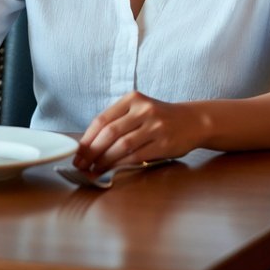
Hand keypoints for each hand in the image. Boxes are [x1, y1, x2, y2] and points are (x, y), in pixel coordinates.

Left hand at [73, 91, 199, 172]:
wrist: (193, 120)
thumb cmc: (159, 118)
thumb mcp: (139, 110)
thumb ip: (119, 121)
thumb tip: (90, 144)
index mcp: (132, 99)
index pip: (103, 119)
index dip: (87, 138)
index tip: (77, 152)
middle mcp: (143, 110)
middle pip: (109, 132)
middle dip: (92, 151)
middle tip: (81, 164)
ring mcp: (154, 126)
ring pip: (122, 145)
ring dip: (104, 160)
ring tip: (93, 169)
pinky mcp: (163, 143)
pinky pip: (137, 156)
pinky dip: (121, 164)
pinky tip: (112, 170)